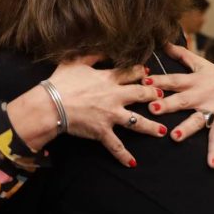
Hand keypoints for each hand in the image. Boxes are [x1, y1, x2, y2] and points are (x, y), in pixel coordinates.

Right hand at [48, 57, 166, 165]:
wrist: (50, 105)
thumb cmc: (60, 83)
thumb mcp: (74, 62)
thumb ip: (91, 55)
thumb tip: (102, 50)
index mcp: (107, 78)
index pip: (130, 73)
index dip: (141, 72)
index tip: (148, 73)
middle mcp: (114, 96)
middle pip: (141, 94)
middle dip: (154, 94)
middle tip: (162, 96)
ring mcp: (110, 115)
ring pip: (137, 121)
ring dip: (151, 127)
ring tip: (162, 131)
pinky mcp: (103, 131)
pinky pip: (116, 145)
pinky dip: (123, 155)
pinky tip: (132, 163)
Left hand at [145, 43, 213, 167]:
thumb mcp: (203, 65)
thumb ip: (182, 55)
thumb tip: (163, 41)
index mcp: (195, 81)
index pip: (174, 79)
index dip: (159, 80)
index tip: (143, 80)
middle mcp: (202, 95)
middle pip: (182, 99)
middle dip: (167, 104)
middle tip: (152, 108)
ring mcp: (213, 110)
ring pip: (198, 120)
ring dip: (187, 128)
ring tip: (174, 136)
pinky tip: (210, 165)